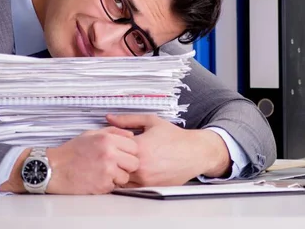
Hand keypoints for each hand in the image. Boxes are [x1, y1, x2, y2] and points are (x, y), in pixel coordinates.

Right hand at [45, 127, 139, 193]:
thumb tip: (130, 134)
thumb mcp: (91, 134)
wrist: (55, 169)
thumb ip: (112, 131)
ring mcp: (107, 171)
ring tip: (104, 172)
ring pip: (126, 177)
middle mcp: (109, 154)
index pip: (134, 147)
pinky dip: (108, 184)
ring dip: (118, 176)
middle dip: (127, 165)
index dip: (129, 152)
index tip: (122, 154)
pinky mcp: (103, 185)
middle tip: (116, 165)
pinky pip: (115, 186)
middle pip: (134, 163)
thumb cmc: (71, 152)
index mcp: (107, 139)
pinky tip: (97, 178)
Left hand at [106, 114, 230, 186]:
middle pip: (115, 165)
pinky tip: (134, 169)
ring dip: (120, 170)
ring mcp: (146, 179)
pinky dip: (129, 179)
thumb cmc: (174, 137)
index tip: (112, 140)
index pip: (113, 147)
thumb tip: (109, 118)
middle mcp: (141, 165)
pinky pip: (132, 186)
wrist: (195, 153)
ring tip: (124, 160)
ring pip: (121, 178)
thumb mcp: (151, 121)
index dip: (110, 143)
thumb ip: (127, 120)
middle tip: (114, 152)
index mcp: (139, 147)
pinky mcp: (151, 187)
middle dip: (113, 158)